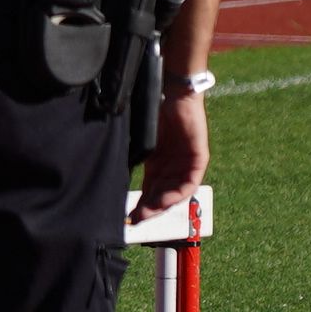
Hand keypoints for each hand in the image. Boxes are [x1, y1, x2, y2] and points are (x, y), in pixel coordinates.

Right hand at [139, 90, 208, 213]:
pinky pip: (190, 182)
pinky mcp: (198, 158)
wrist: (172, 92)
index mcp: (158, 163)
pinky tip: (165, 200)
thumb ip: (133, 157)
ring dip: (162, 204)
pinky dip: (178, 192)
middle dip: (150, 209)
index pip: (150, 190)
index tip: (129, 217)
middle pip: (163, 195)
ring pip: (176, 192)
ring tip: (148, 213)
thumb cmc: (154, 111)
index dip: (141, 204)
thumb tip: (112, 173)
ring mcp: (186, 163)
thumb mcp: (141, 140)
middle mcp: (173, 167)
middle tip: (137, 219)